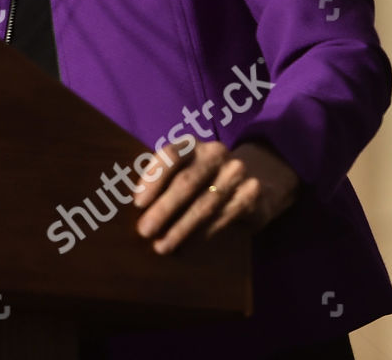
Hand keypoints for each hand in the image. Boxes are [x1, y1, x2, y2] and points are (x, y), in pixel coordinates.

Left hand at [133, 140, 299, 253]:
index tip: (137, 203)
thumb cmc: (204, 179)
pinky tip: (188, 247)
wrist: (256, 179)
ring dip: (180, 228)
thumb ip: (162, 180)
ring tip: (162, 246)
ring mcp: (236, 172)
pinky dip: (203, 234)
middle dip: (163, 209)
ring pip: (204, 204)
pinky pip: (224, 217)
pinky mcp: (252, 193)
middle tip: (145, 231)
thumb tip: (136, 207)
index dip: (152, 179)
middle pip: (186, 182)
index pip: (170, 156)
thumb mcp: (185, 170)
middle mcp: (215, 153)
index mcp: (192, 144)